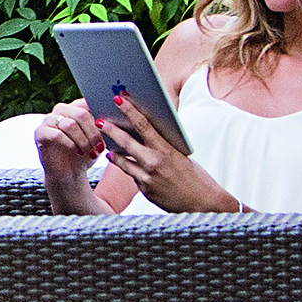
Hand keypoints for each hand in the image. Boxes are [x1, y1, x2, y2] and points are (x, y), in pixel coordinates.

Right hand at [34, 99, 105, 167]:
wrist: (69, 173)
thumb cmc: (85, 154)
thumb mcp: (98, 139)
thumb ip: (103, 126)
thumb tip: (110, 119)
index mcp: (75, 107)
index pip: (87, 102)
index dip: (100, 116)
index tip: (109, 130)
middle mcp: (61, 110)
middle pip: (80, 114)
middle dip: (93, 133)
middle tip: (99, 147)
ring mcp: (48, 120)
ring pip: (70, 125)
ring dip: (83, 141)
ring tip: (90, 152)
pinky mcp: (40, 132)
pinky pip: (56, 135)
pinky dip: (70, 144)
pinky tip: (77, 151)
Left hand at [101, 91, 233, 213]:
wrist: (202, 202)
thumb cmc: (195, 175)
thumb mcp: (180, 155)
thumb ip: (161, 145)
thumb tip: (142, 133)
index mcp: (165, 149)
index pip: (143, 125)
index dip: (129, 110)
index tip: (118, 99)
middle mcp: (153, 163)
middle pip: (125, 142)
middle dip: (110, 130)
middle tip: (100, 121)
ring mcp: (147, 178)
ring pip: (122, 161)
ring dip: (113, 151)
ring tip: (107, 144)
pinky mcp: (144, 191)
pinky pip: (132, 175)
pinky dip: (128, 167)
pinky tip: (122, 162)